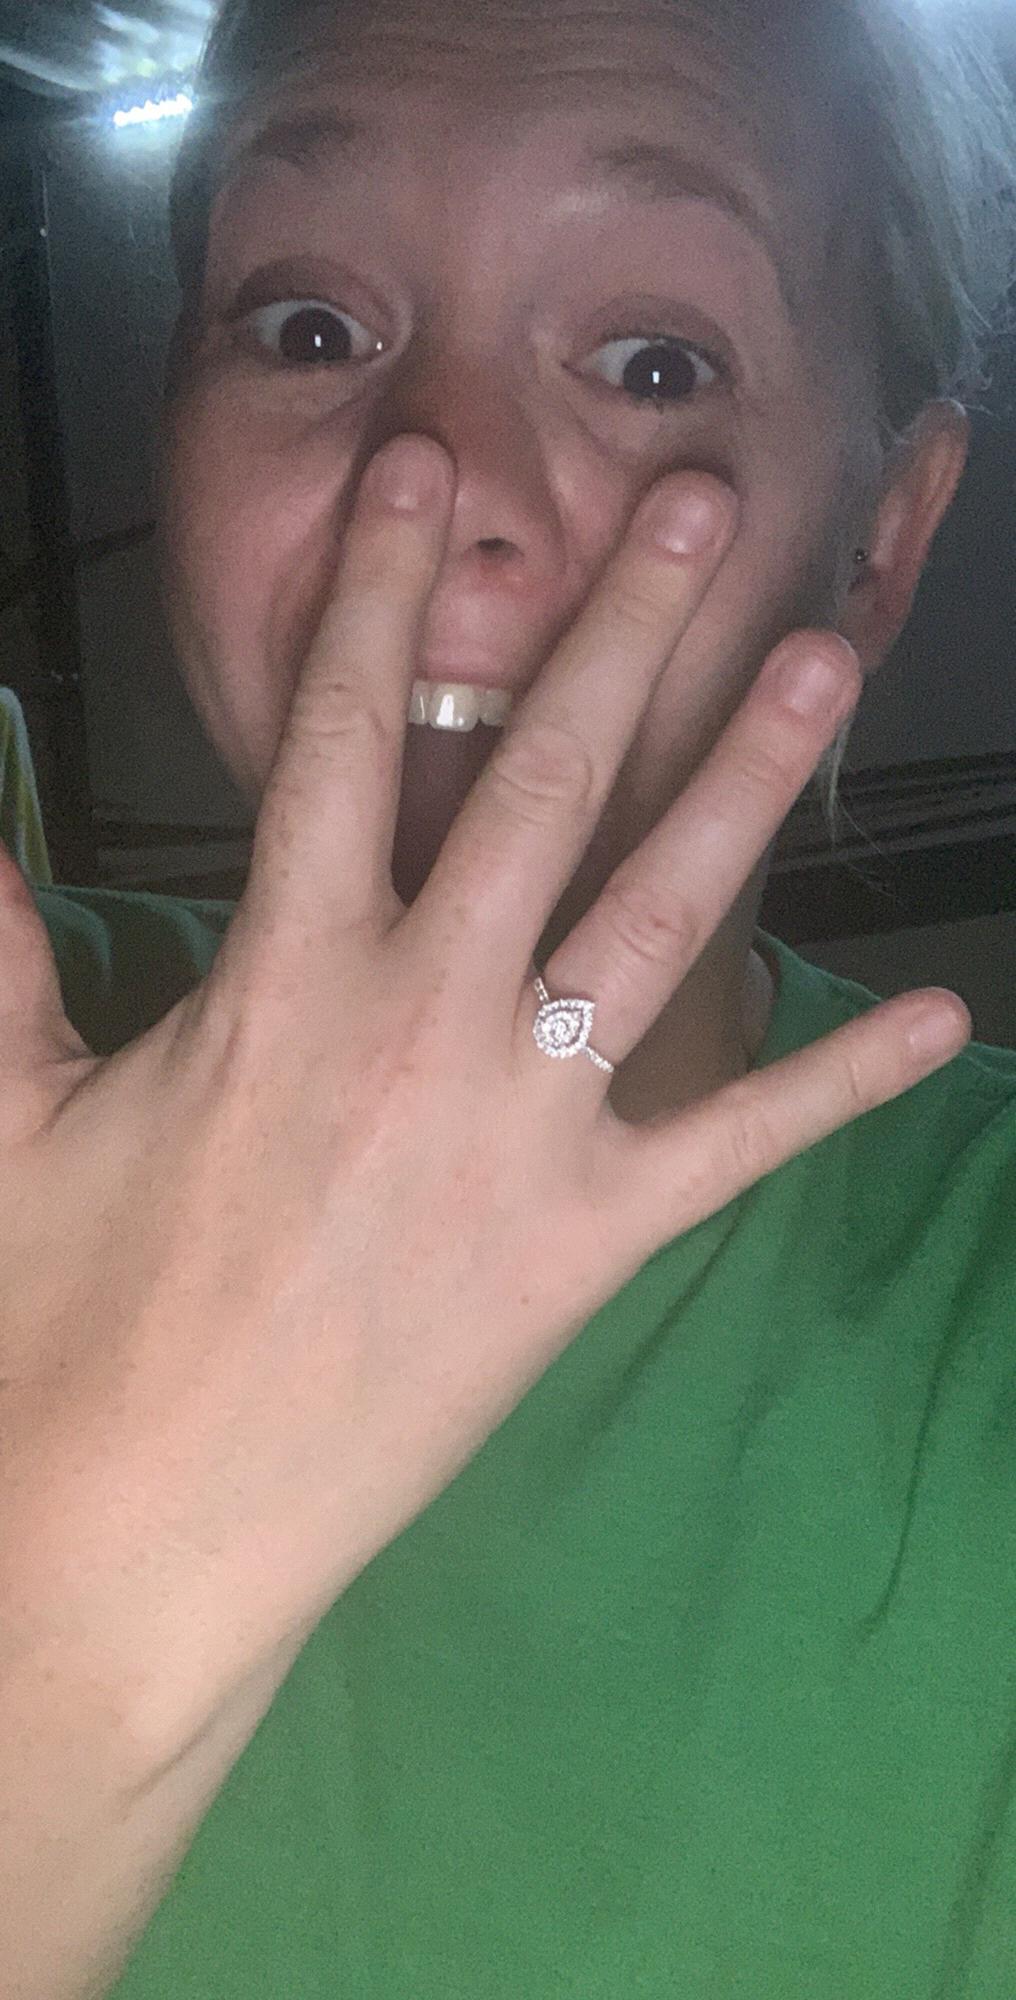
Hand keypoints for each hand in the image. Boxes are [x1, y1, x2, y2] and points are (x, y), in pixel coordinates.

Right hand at [0, 436, 970, 1772]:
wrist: (139, 1529)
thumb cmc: (62, 1324)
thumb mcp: (12, 1117)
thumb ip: (1, 954)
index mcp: (279, 974)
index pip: (326, 736)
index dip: (372, 590)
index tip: (422, 466)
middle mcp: (422, 1018)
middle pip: (534, 782)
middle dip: (616, 627)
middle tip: (699, 500)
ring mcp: (521, 1127)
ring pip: (653, 915)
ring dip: (743, 779)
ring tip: (820, 657)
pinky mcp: (586, 1241)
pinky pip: (733, 1146)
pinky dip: (835, 1082)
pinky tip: (934, 1019)